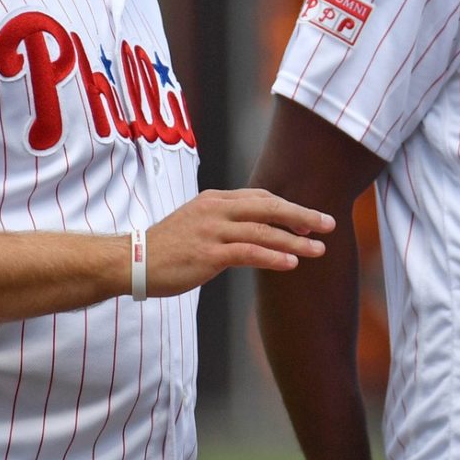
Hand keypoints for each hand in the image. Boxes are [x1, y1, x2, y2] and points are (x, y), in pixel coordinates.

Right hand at [143, 189, 333, 295]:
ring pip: (264, 231)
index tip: (309, 219)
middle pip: (269, 207)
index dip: (287, 208)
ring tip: (319, 250)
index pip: (260, 197)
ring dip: (295, 241)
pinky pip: (248, 252)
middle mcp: (216, 210)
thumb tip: (255, 229)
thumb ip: (224, 221)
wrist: (131, 262)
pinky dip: (273, 256)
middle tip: (329, 224)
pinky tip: (291, 262)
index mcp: (215, 200)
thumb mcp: (197, 223)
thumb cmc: (167, 247)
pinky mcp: (208, 253)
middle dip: (302, 215)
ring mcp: (212, 230)